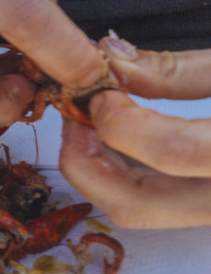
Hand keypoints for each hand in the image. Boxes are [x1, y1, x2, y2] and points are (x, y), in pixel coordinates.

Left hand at [58, 39, 210, 228]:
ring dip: (98, 166)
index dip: (122, 122)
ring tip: (91, 121)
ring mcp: (210, 213)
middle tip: (75, 117)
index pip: (171, 151)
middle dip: (87, 160)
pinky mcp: (199, 210)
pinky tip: (115, 136)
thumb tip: (112, 60)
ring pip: (135, 209)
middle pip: (134, 204)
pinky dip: (121, 172)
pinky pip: (149, 202)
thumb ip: (178, 72)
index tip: (103, 94)